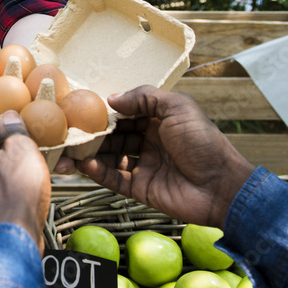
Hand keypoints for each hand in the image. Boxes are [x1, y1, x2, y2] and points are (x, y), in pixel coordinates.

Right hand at [74, 86, 254, 228]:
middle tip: (66, 133)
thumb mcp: (177, 108)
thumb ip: (145, 98)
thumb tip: (112, 99)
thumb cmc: (203, 142)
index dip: (104, 112)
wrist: (222, 186)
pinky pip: (114, 179)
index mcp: (157, 121)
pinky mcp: (140, 189)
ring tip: (68, 151)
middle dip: (91, 135)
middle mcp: (148, 141)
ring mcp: (143, 165)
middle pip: (113, 137)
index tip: (80, 109)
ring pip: (109, 158)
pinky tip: (87, 165)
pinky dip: (99, 173)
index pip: (124, 115)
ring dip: (89, 155)